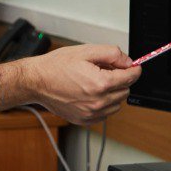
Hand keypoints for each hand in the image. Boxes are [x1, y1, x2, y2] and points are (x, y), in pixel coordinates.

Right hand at [0, 45, 141, 123]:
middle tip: (105, 71)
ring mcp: (91, 113)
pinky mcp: (85, 120)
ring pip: (117, 104)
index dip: (134, 69)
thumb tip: (128, 62)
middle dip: (120, 80)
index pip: (130, 77)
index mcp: (100, 83)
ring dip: (113, 93)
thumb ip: (112, 54)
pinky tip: (90, 94)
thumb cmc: (57, 66)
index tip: (133, 67)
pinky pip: (105, 114)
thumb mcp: (86, 51)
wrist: (36, 81)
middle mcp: (98, 101)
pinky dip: (103, 104)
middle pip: (125, 91)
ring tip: (95, 82)